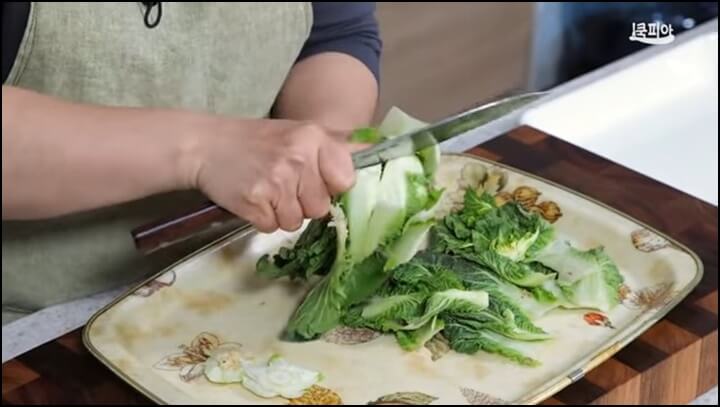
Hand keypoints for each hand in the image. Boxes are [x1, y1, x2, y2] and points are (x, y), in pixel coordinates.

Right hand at [185, 118, 356, 232]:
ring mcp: (275, 181)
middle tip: (282, 183)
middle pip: (321, 207)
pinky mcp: (254, 202)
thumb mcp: (299, 133)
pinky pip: (273, 227)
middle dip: (303, 202)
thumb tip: (379, 149)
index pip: (346, 180)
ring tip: (266, 189)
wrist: (205, 145)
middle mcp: (297, 158)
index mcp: (313, 137)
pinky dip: (263, 218)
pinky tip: (253, 197)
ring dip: (282, 212)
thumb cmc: (257, 141)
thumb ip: (337, 145)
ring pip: (297, 221)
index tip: (316, 180)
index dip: (331, 186)